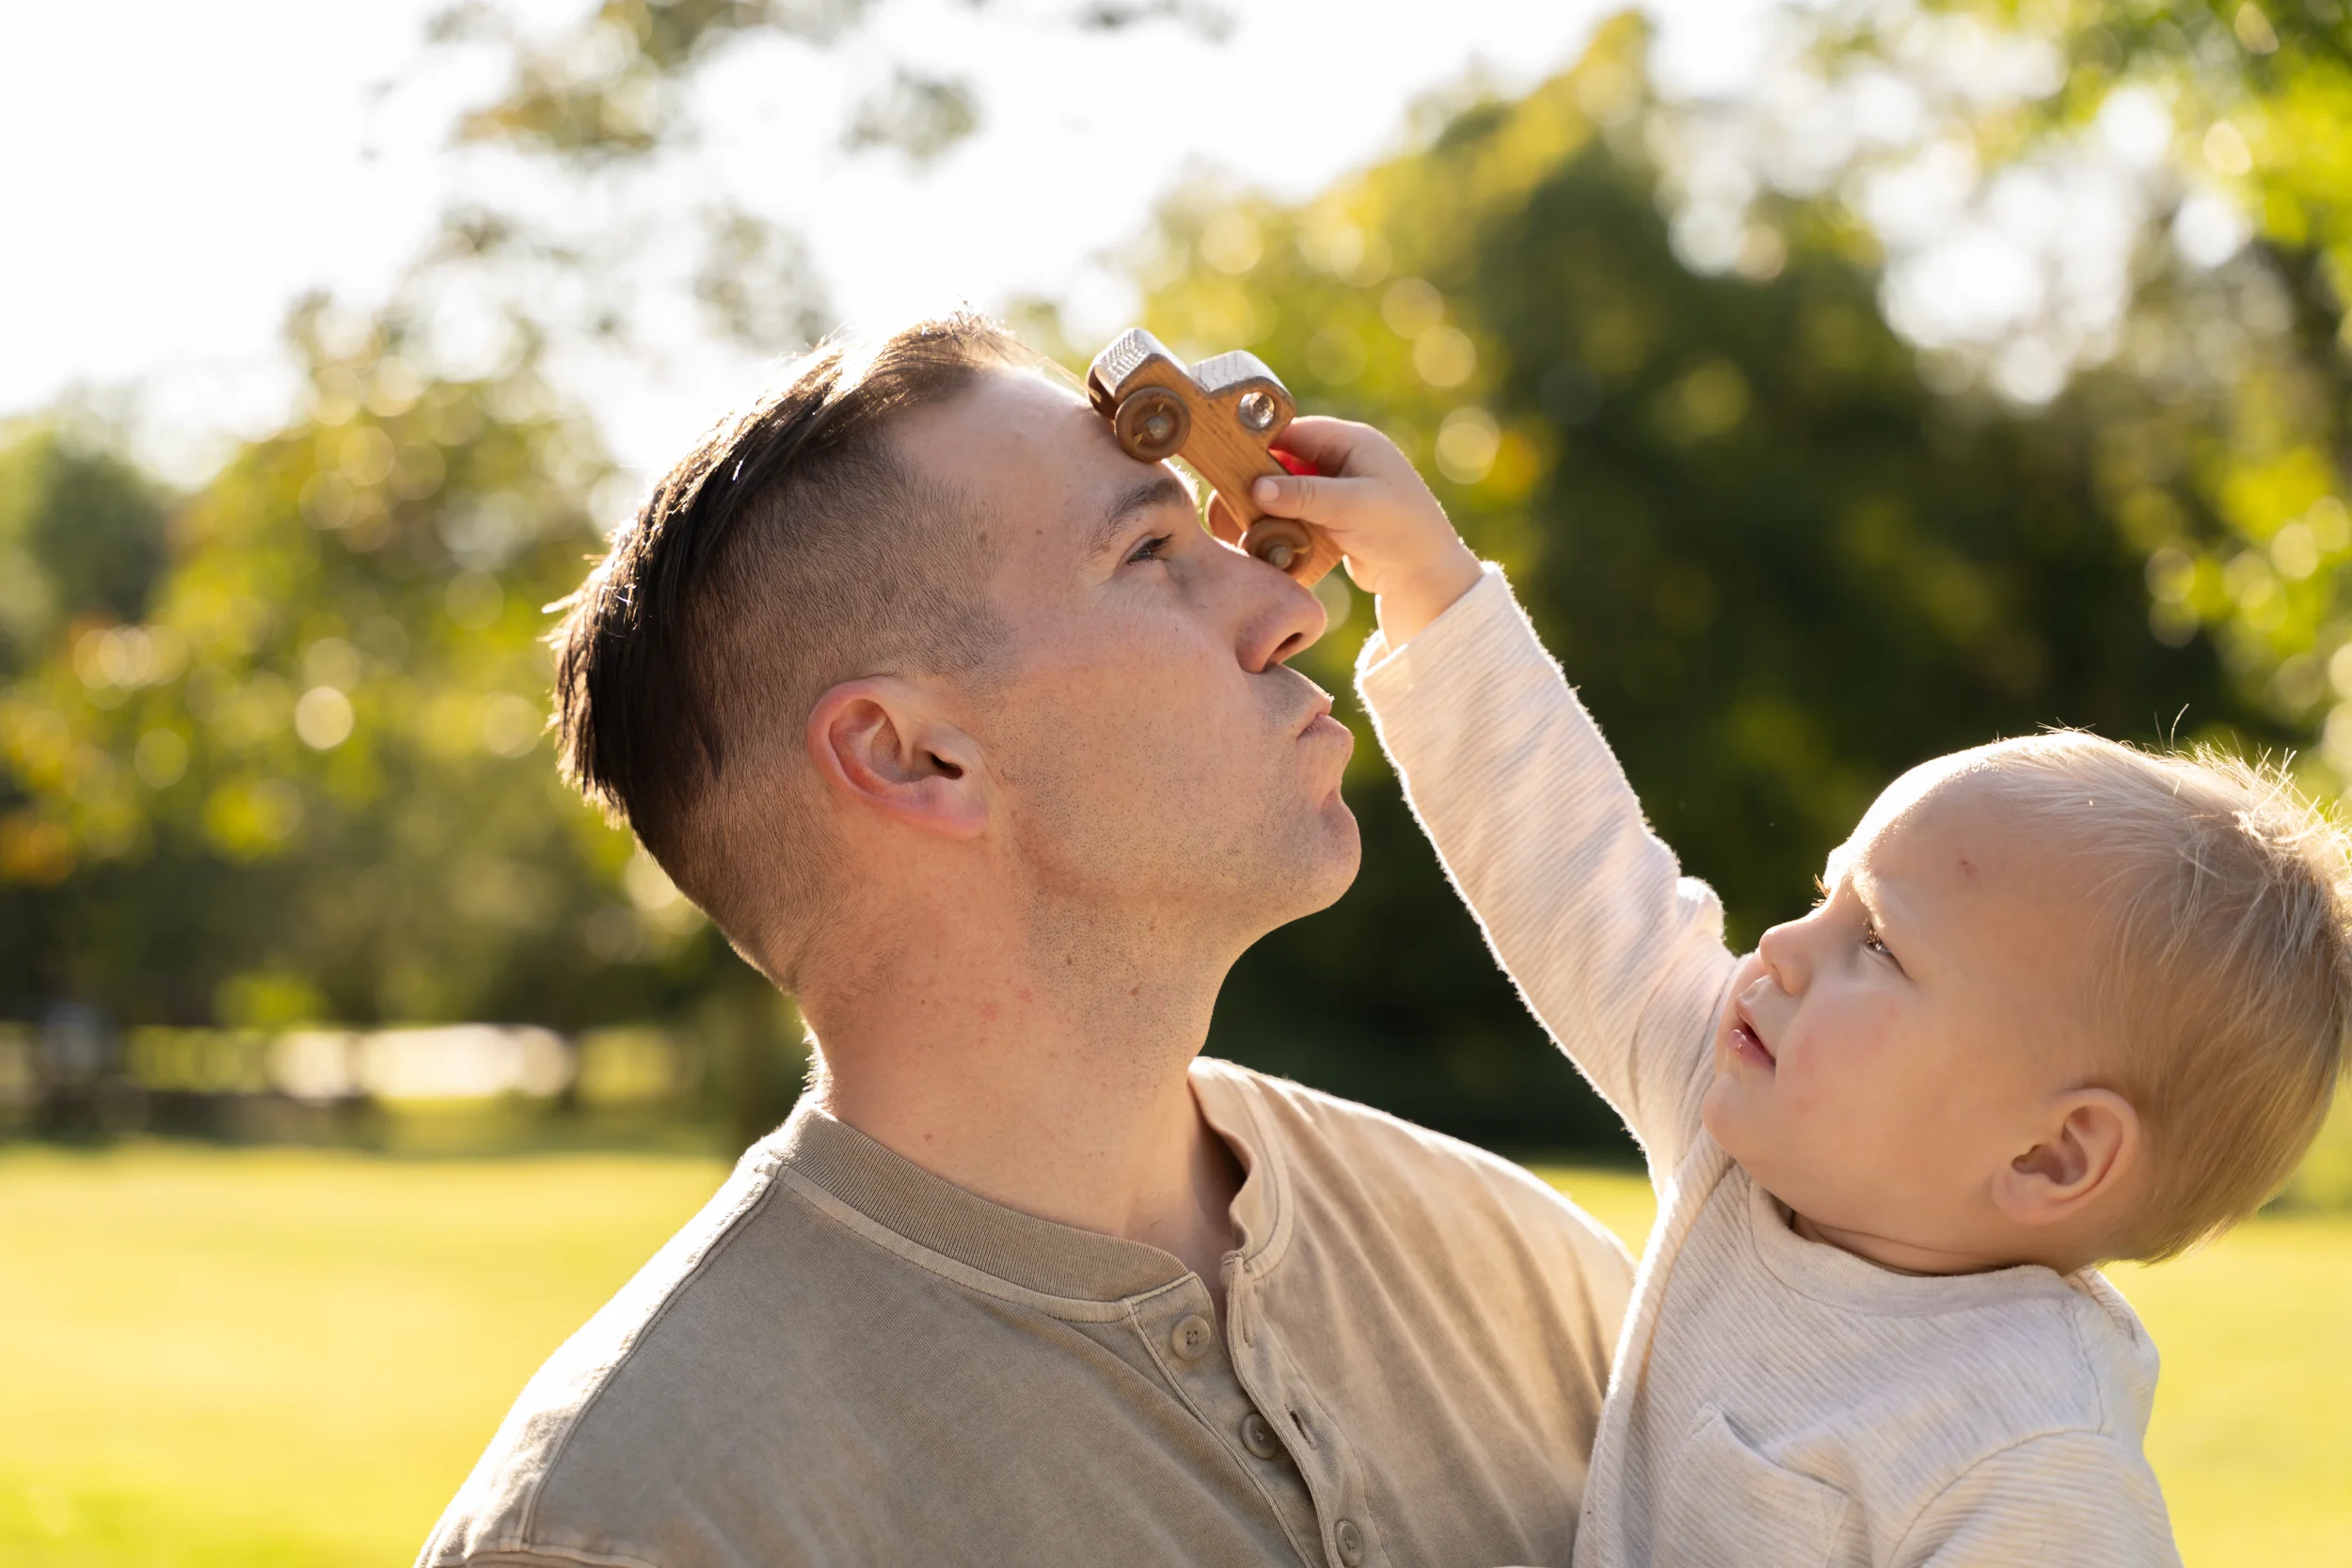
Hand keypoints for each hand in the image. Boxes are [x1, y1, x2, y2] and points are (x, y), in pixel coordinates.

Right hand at [1225, 416, 1482, 647]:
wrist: (1426, 576)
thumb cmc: (1398, 530)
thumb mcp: (1350, 506)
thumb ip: (1303, 495)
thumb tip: (1256, 487)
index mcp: (1354, 441)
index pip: (1295, 432)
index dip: (1262, 445)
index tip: (1229, 463)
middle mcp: (1345, 460)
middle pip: (1288, 459)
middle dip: (1263, 478)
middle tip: (1232, 498)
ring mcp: (1340, 489)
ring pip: (1290, 488)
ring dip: (1271, 504)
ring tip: (1244, 520)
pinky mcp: (1335, 516)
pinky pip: (1300, 511)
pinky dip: (1284, 522)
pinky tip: (1266, 536)